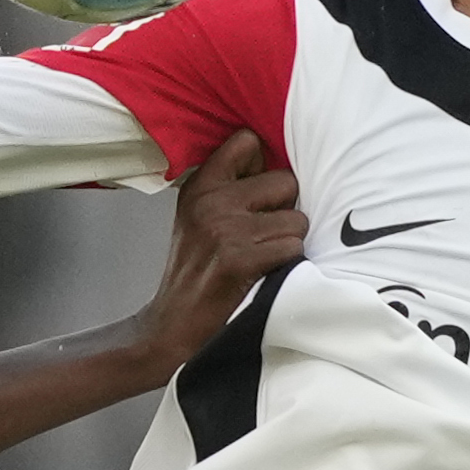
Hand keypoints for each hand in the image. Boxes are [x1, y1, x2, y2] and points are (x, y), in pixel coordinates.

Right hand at [132, 129, 306, 375]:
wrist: (172, 327)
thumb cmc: (196, 272)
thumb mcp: (198, 217)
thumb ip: (230, 188)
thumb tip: (280, 166)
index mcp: (200, 186)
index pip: (247, 142)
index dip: (264, 166)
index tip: (260, 194)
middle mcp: (211, 201)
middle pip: (285, 180)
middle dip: (285, 210)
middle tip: (264, 236)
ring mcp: (224, 229)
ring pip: (297, 219)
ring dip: (290, 242)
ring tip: (264, 258)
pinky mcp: (239, 259)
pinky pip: (292, 247)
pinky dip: (288, 264)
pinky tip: (266, 274)